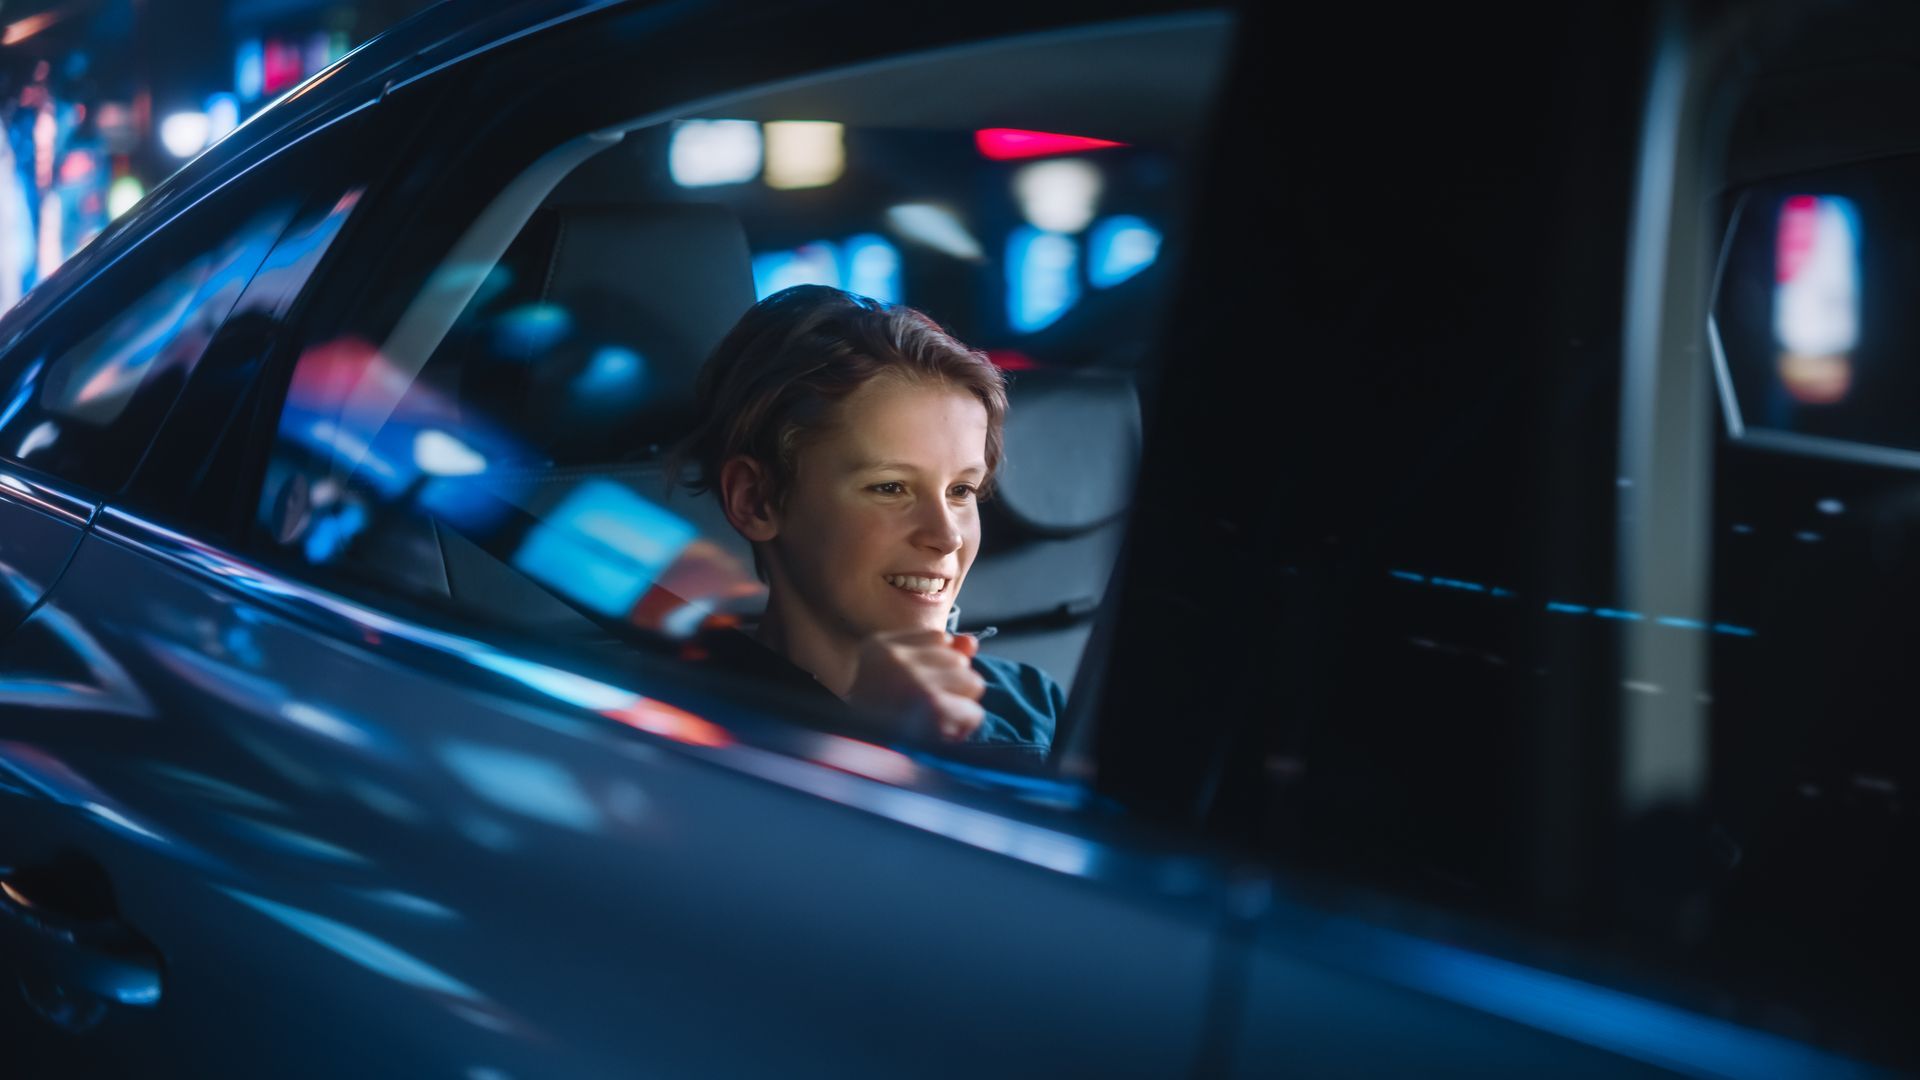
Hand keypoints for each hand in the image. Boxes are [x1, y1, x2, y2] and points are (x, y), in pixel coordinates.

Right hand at [844, 629, 985, 741]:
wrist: (854, 760)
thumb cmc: (878, 720)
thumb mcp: (900, 675)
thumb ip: (938, 653)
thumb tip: (971, 642)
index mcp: (879, 646)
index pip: (938, 638)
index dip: (938, 666)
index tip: (914, 688)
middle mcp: (896, 658)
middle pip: (959, 659)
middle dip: (950, 686)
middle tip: (920, 710)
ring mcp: (915, 681)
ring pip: (972, 682)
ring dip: (958, 707)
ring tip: (929, 722)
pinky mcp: (934, 708)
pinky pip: (974, 713)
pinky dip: (963, 729)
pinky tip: (939, 736)